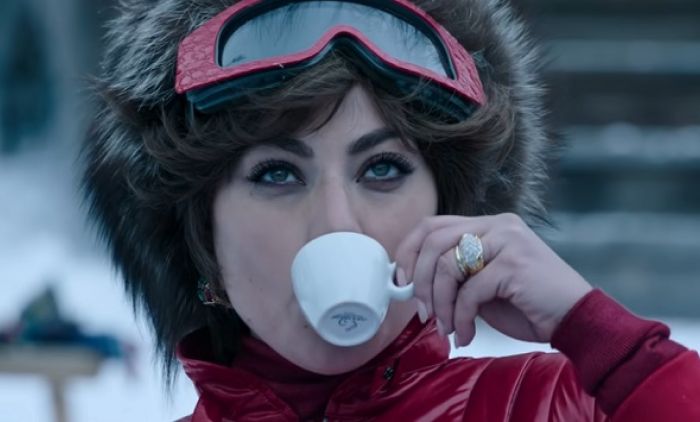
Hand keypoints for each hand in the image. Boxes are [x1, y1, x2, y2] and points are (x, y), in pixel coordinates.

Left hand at [394, 213, 591, 346]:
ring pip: (447, 265)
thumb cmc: (528, 306)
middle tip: (422, 311)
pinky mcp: (514, 263)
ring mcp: (507, 240)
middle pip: (434, 240)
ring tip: (447, 328)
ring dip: (440, 304)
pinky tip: (466, 335)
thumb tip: (412, 283)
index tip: (401, 282)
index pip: (432, 225)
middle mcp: (497, 225)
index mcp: (488, 225)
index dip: (408, 252)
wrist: (576, 320)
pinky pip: (469, 291)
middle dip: (419, 280)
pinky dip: (461, 318)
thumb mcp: (482, 285)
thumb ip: (455, 276)